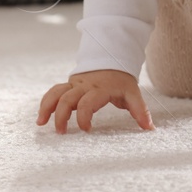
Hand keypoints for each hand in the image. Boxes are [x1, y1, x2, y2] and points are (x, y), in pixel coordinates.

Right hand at [37, 69, 153, 133]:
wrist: (113, 58)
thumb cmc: (122, 80)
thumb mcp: (133, 93)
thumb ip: (140, 110)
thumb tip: (150, 128)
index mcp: (100, 89)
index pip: (87, 102)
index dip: (84, 116)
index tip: (86, 130)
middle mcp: (84, 86)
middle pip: (67, 99)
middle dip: (61, 116)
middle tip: (62, 133)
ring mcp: (75, 84)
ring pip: (56, 93)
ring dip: (47, 108)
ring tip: (41, 124)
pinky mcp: (69, 85)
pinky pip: (54, 92)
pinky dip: (45, 103)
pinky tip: (41, 118)